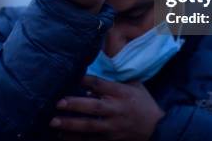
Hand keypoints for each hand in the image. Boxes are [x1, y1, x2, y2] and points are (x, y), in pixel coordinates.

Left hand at [50, 75, 164, 140]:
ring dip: (71, 124)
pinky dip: (77, 139)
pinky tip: (62, 136)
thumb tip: (91, 84)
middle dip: (75, 105)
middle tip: (58, 103)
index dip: (87, 81)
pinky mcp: (111, 140)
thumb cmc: (143, 103)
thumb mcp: (134, 86)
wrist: (157, 128)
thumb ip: (114, 83)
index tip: (74, 76)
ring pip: (90, 127)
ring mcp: (114, 127)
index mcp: (122, 93)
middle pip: (94, 107)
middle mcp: (117, 110)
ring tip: (54, 121)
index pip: (102, 85)